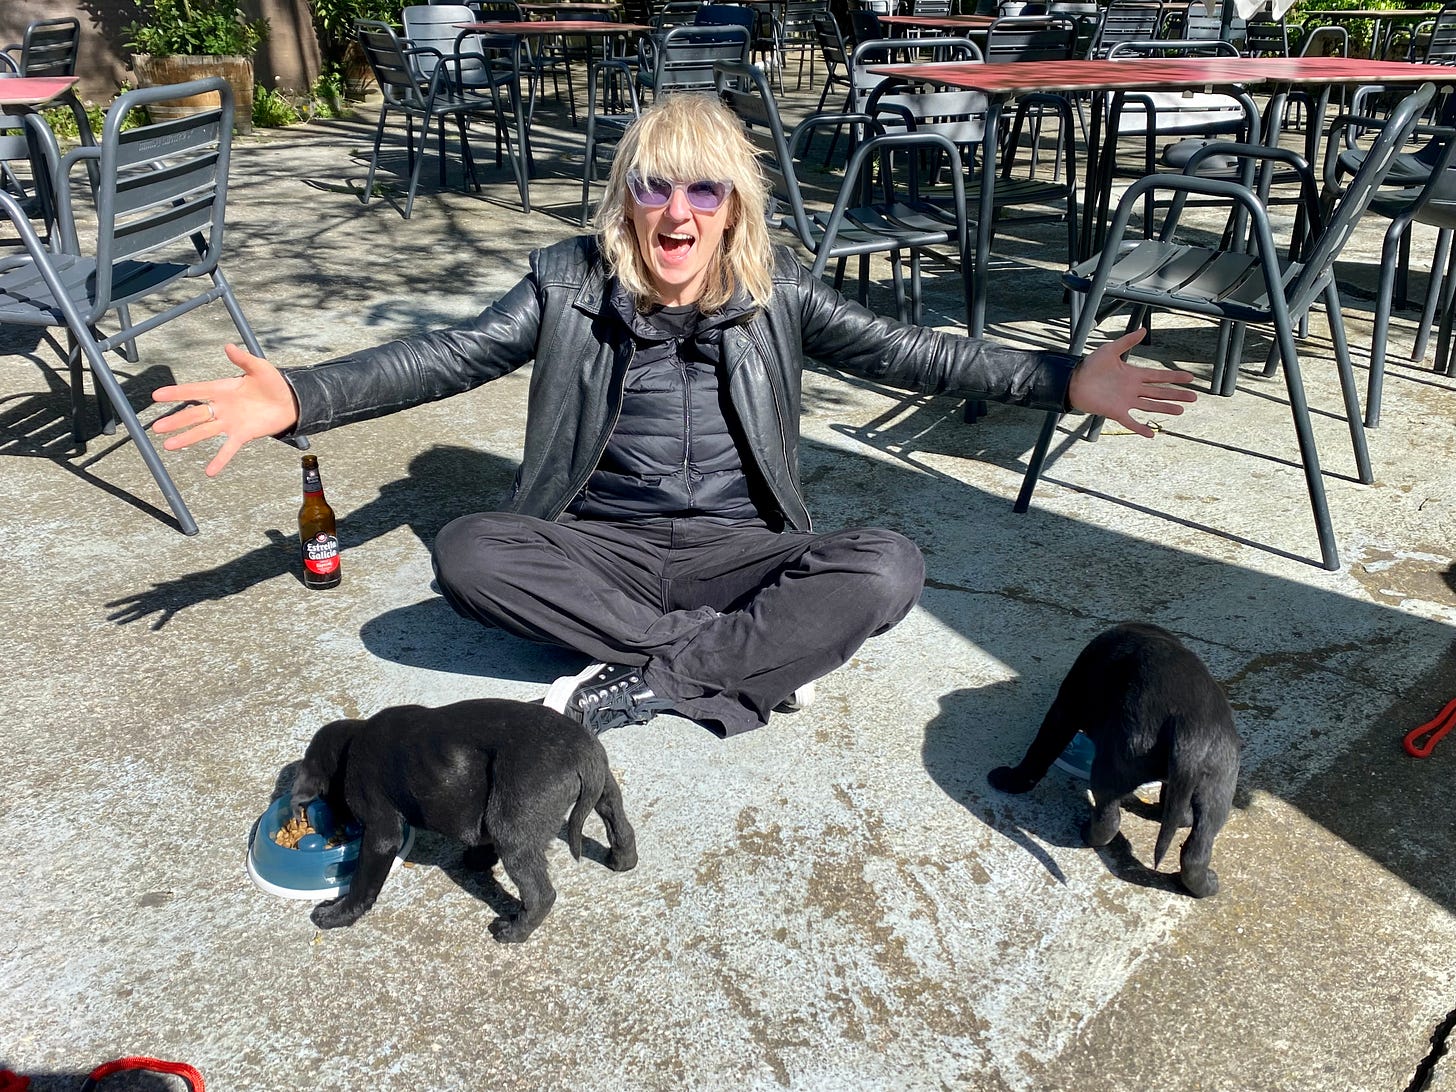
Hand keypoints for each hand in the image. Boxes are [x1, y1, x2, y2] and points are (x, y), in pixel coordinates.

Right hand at [151, 344, 299, 475]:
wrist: (291, 402)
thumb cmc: (273, 383)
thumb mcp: (259, 367)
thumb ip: (244, 359)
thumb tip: (229, 346)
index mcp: (222, 389)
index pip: (195, 391)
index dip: (177, 393)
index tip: (157, 396)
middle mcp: (222, 407)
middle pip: (194, 414)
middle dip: (175, 420)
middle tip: (156, 427)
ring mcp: (230, 422)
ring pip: (204, 431)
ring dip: (187, 438)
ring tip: (169, 446)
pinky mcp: (242, 434)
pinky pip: (228, 448)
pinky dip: (219, 460)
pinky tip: (209, 471)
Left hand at [1067, 328, 1196, 438]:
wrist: (1073, 381)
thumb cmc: (1089, 366)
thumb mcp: (1110, 350)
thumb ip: (1127, 341)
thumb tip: (1144, 329)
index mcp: (1133, 374)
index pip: (1158, 377)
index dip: (1174, 378)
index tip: (1190, 378)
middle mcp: (1132, 389)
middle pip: (1159, 392)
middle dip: (1177, 394)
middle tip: (1194, 397)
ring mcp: (1126, 401)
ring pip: (1150, 406)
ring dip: (1165, 408)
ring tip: (1180, 410)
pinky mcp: (1116, 412)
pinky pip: (1131, 422)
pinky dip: (1140, 428)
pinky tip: (1152, 434)